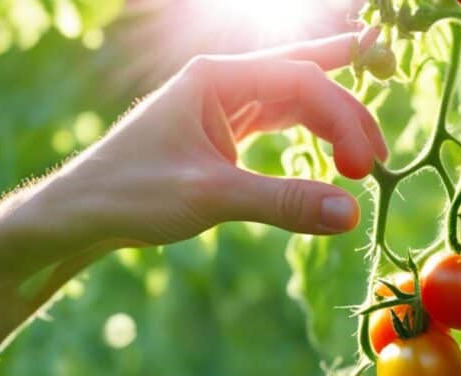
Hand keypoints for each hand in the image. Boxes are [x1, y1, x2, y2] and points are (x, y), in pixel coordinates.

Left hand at [43, 29, 387, 247]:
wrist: (81, 213)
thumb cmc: (132, 195)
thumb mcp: (212, 197)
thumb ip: (283, 202)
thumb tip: (351, 213)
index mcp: (216, 77)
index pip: (301, 81)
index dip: (342, 120)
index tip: (364, 169)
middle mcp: (221, 81)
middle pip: (303, 80)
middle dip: (346, 112)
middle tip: (379, 157)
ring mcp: (220, 104)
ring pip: (293, 98)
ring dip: (331, 121)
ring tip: (366, 152)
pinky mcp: (219, 131)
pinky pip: (276, 120)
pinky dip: (307, 133)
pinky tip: (328, 145)